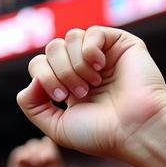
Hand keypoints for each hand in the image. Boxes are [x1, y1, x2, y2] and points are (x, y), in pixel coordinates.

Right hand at [7, 138, 63, 166]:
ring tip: (35, 162)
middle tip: (41, 160)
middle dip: (38, 150)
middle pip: (36, 143)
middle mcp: (36, 155)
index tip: (48, 158)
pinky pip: (17, 154)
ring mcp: (26, 160)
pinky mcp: (16, 165)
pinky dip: (23, 155)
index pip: (46, 142)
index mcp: (48, 154)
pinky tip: (27, 160)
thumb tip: (45, 139)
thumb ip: (52, 152)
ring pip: (27, 147)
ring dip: (31, 152)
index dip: (46, 147)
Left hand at [17, 26, 165, 161]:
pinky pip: (91, 33)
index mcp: (67, 86)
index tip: (62, 99)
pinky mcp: (120, 43)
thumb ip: (32, 106)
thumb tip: (30, 81)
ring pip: (68, 38)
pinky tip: (100, 67)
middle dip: (58, 72)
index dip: (43, 78)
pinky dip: (90, 51)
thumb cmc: (100, 133)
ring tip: (92, 84)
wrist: (135, 129)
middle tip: (79, 93)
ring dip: (75, 65)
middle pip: (51, 49)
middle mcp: (82, 68)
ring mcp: (101, 54)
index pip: (39, 65)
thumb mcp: (55, 127)